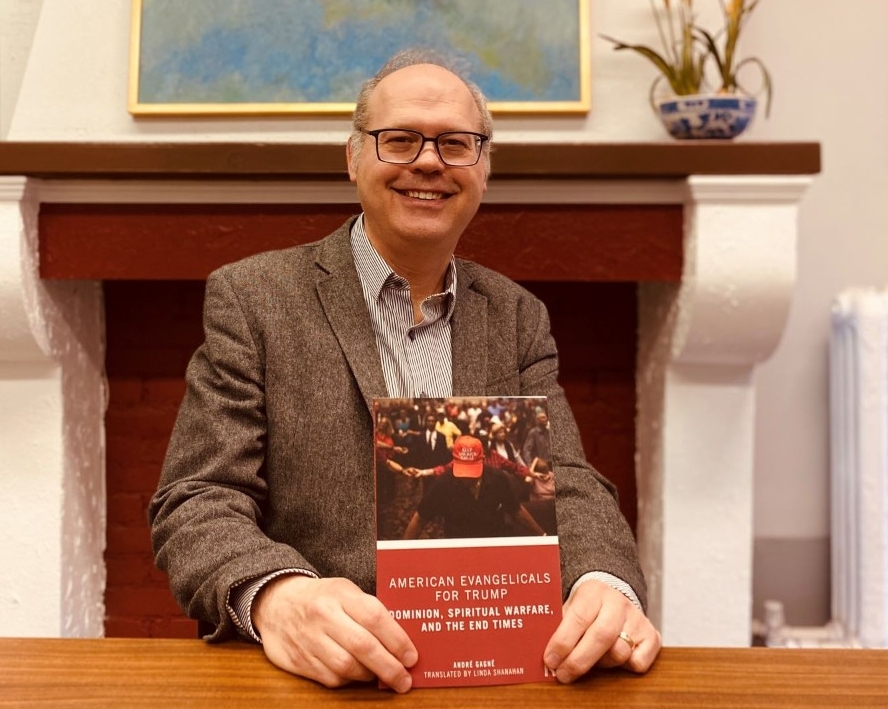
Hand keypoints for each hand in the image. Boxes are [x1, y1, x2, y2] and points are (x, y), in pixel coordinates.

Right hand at [252, 575, 417, 692]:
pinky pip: (330, 678)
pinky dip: (348, 680)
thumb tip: (402, 641)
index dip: (397, 640)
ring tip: (381, 676)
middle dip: (389, 667)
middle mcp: (323, 615)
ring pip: (347, 666)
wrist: (275, 602)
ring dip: (369, 676)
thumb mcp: (345, 591)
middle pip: (363, 646)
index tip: (412, 657)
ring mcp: (309, 639)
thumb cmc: (321, 597)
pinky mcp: (298, 660)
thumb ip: (369, 611)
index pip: (375, 617)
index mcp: (340, 594)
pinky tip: (356, 675)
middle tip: (404, 680)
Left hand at [543, 580, 660, 681]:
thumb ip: (559, 626)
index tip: (550, 661)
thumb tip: (546, 656)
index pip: (578, 618)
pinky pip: (638, 663)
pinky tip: (613, 658)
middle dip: (579, 661)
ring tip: (590, 660)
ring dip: (601, 663)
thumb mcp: (570, 607)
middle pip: (601, 637)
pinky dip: (625, 666)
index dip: (562, 643)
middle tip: (563, 675)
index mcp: (593, 592)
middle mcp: (618, 603)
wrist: (614, 595)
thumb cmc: (586, 608)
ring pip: (619, 652)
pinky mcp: (652, 636)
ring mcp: (637, 619)